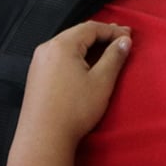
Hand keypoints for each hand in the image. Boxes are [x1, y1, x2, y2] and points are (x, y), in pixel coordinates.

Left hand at [15, 20, 134, 147]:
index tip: (129, 36)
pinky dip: (75, 55)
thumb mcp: (101, 82)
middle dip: (101, 35)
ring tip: (106, 48)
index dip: (112, 30)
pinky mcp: (36, 76)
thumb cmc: (75, 109)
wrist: (43, 138)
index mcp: (62, 45)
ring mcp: (38, 62)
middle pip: (78, 33)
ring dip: (88, 44)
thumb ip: (114, 57)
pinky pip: (59, 56)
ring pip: (67, 44)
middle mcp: (46, 48)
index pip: (91, 28)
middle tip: (121, 38)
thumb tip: (124, 41)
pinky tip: (84, 63)